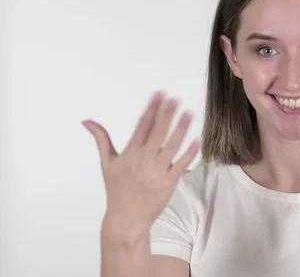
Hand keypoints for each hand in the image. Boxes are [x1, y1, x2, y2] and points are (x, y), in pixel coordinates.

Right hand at [82, 91, 200, 240]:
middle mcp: (143, 161)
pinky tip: (197, 140)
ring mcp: (157, 172)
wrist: (126, 219)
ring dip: (181, 129)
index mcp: (129, 154)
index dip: (152, 109)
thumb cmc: (117, 190)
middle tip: (176, 100)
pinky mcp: (168, 183)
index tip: (159, 95)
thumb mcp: (107, 164)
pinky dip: (189, 153)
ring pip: (172, 146)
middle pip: (158, 133)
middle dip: (167, 114)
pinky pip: (181, 165)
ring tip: (189, 114)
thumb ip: (101, 139)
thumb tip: (87, 121)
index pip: (142, 126)